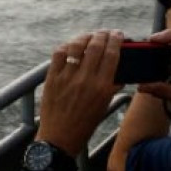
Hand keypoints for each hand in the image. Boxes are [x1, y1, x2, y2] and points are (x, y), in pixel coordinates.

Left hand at [38, 30, 123, 156]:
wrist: (60, 138)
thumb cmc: (84, 124)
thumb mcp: (104, 106)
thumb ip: (112, 87)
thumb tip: (119, 74)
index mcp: (102, 87)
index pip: (111, 55)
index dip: (116, 40)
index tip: (118, 34)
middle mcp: (85, 80)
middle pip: (95, 46)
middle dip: (102, 35)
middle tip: (105, 32)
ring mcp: (67, 78)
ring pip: (76, 46)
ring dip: (85, 37)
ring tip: (89, 36)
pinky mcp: (52, 78)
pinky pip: (59, 54)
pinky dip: (67, 46)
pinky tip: (71, 46)